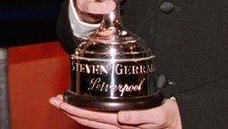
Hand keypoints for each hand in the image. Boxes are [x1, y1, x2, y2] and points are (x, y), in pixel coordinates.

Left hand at [48, 95, 180, 128]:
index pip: (93, 117)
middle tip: (54, 100)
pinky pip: (98, 121)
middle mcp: (116, 126)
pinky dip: (85, 114)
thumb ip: (141, 117)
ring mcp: (116, 126)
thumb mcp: (158, 115)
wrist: (173, 123)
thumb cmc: (166, 118)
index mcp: (122, 123)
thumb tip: (121, 117)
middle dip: (69, 110)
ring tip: (61, 103)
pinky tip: (79, 109)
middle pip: (87, 120)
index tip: (62, 102)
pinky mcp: (119, 123)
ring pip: (90, 121)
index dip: (75, 110)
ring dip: (74, 112)